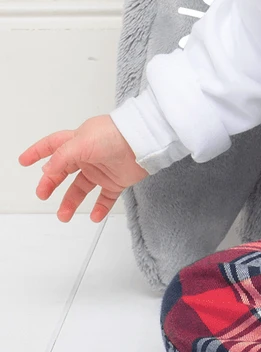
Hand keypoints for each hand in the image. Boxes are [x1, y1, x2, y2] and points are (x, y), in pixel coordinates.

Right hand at [17, 115, 148, 221]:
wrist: (146, 142)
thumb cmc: (115, 135)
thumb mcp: (81, 143)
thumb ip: (61, 158)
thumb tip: (47, 170)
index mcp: (79, 140)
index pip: (53, 146)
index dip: (37, 152)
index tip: (24, 161)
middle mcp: (89, 155)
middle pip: (63, 171)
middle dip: (51, 183)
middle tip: (42, 194)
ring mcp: (103, 168)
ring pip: (81, 188)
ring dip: (71, 202)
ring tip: (64, 216)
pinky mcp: (118, 180)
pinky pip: (106, 197)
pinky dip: (99, 208)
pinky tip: (94, 217)